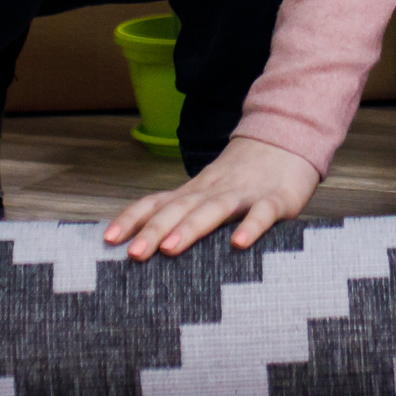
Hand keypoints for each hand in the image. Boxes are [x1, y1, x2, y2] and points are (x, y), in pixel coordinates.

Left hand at [104, 136, 321, 260]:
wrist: (287, 142)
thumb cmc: (242, 178)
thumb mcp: (208, 194)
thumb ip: (183, 214)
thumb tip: (146, 244)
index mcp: (194, 192)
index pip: (157, 202)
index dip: (132, 219)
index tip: (109, 239)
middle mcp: (213, 190)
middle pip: (179, 209)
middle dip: (154, 231)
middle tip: (133, 254)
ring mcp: (244, 194)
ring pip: (213, 210)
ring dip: (190, 228)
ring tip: (170, 249)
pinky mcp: (275, 200)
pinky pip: (261, 213)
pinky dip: (251, 227)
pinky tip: (239, 244)